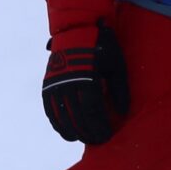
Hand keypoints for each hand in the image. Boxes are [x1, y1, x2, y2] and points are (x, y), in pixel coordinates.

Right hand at [42, 21, 128, 144]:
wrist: (76, 28)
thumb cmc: (102, 47)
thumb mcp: (116, 65)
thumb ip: (120, 90)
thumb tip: (123, 113)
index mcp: (87, 79)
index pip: (93, 112)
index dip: (99, 127)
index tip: (107, 136)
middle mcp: (68, 84)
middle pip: (77, 117)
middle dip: (88, 132)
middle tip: (98, 141)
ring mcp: (56, 85)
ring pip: (62, 117)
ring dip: (73, 131)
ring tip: (84, 139)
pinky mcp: (48, 85)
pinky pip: (50, 110)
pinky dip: (58, 124)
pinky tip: (67, 133)